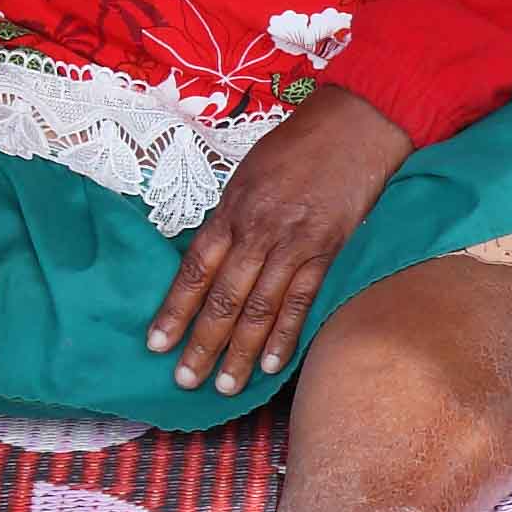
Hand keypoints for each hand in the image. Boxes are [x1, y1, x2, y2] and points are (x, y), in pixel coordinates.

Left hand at [147, 89, 413, 395]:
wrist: (355, 124)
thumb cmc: (298, 145)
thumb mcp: (249, 174)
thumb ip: (231, 218)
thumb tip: (213, 258)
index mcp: (232, 210)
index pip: (195, 270)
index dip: (174, 310)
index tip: (156, 344)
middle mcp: (257, 231)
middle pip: (223, 298)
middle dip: (202, 343)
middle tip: (185, 380)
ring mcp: (293, 244)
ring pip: (259, 308)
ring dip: (240, 351)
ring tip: (226, 386)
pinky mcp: (326, 250)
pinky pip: (301, 301)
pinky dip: (285, 335)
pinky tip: (271, 364)